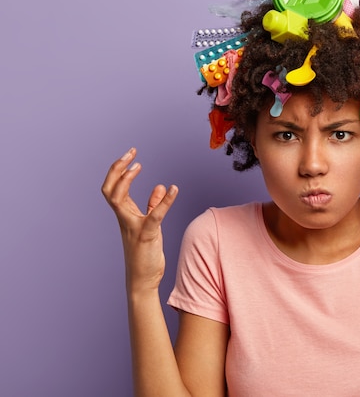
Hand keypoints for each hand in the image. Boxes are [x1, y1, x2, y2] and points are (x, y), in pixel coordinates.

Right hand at [101, 148, 178, 293]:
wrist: (142, 280)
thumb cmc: (144, 253)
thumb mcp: (150, 225)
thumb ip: (153, 205)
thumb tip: (161, 187)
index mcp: (125, 215)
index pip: (114, 188)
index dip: (119, 171)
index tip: (131, 155)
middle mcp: (124, 219)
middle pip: (110, 189)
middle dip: (116, 169)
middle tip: (130, 153)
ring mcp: (133, 227)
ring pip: (118, 200)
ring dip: (126, 180)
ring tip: (138, 164)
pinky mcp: (146, 236)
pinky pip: (154, 215)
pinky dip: (164, 201)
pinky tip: (175, 189)